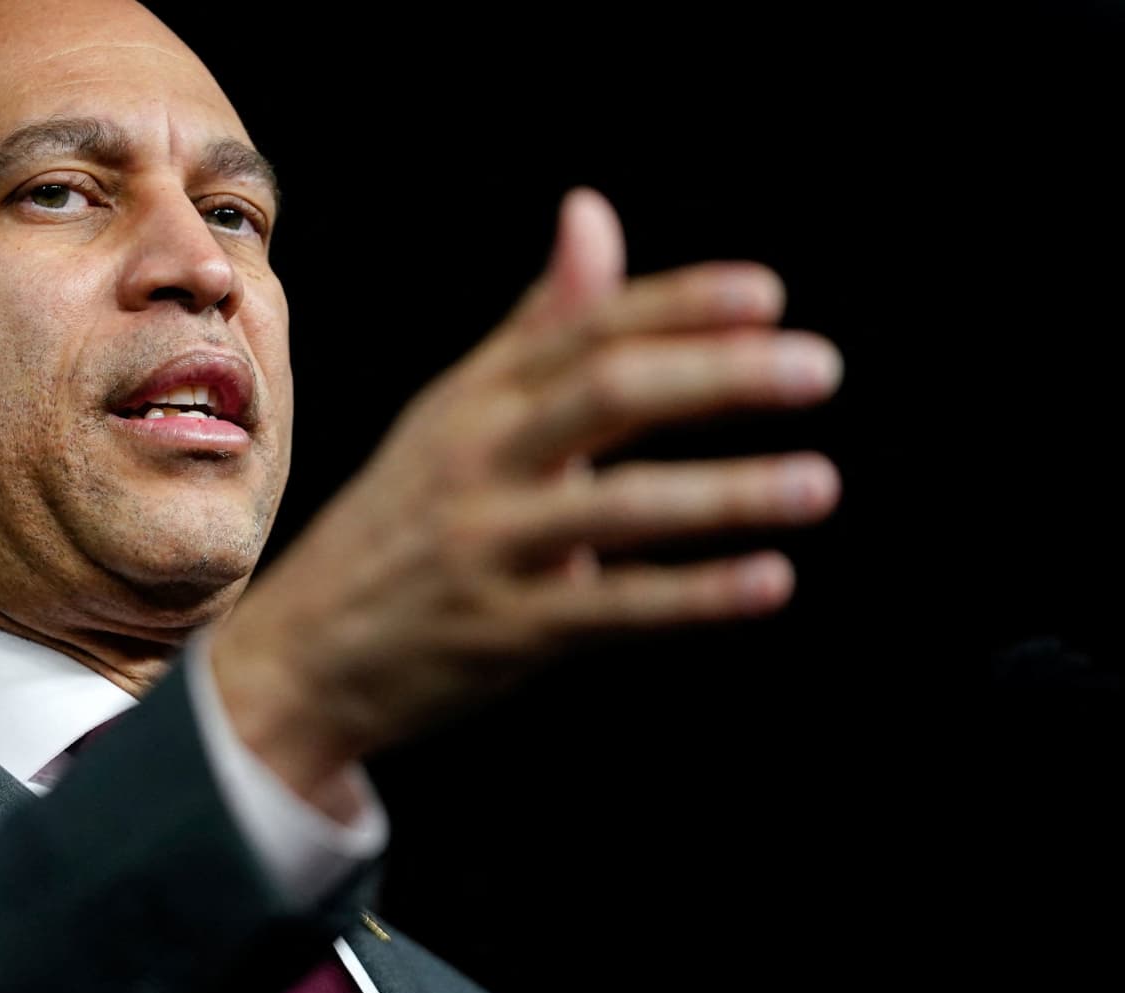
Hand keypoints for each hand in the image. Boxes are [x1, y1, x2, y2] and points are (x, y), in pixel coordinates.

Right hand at [210, 188, 842, 807]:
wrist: (304, 652)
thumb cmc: (405, 519)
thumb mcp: (458, 412)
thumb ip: (540, 324)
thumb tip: (593, 208)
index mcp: (474, 399)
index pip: (583, 330)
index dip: (676, 306)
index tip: (767, 294)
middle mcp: (476, 460)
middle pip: (604, 394)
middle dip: (716, 375)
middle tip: (820, 367)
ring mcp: (487, 546)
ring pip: (616, 505)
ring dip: (725, 493)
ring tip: (819, 481)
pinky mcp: (503, 632)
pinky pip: (612, 609)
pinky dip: (694, 596)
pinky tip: (771, 581)